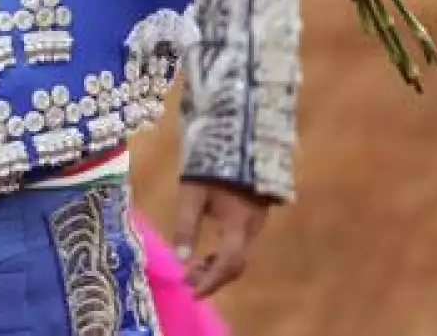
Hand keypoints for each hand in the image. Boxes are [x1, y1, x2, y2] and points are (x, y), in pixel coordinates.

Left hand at [172, 179, 273, 297]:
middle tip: (187, 280)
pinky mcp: (253, 221)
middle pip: (236, 265)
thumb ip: (186, 225)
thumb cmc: (210, 168)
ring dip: (216, 269)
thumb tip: (180, 258)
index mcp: (238, 223)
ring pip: (239, 258)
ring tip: (191, 269)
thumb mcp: (192, 194)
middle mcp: (252, 228)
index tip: (193, 291)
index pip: (229, 262)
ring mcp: (256, 225)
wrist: (236, 144)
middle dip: (212, 278)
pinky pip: (240, 248)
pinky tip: (205, 257)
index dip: (211, 281)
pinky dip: (222, 258)